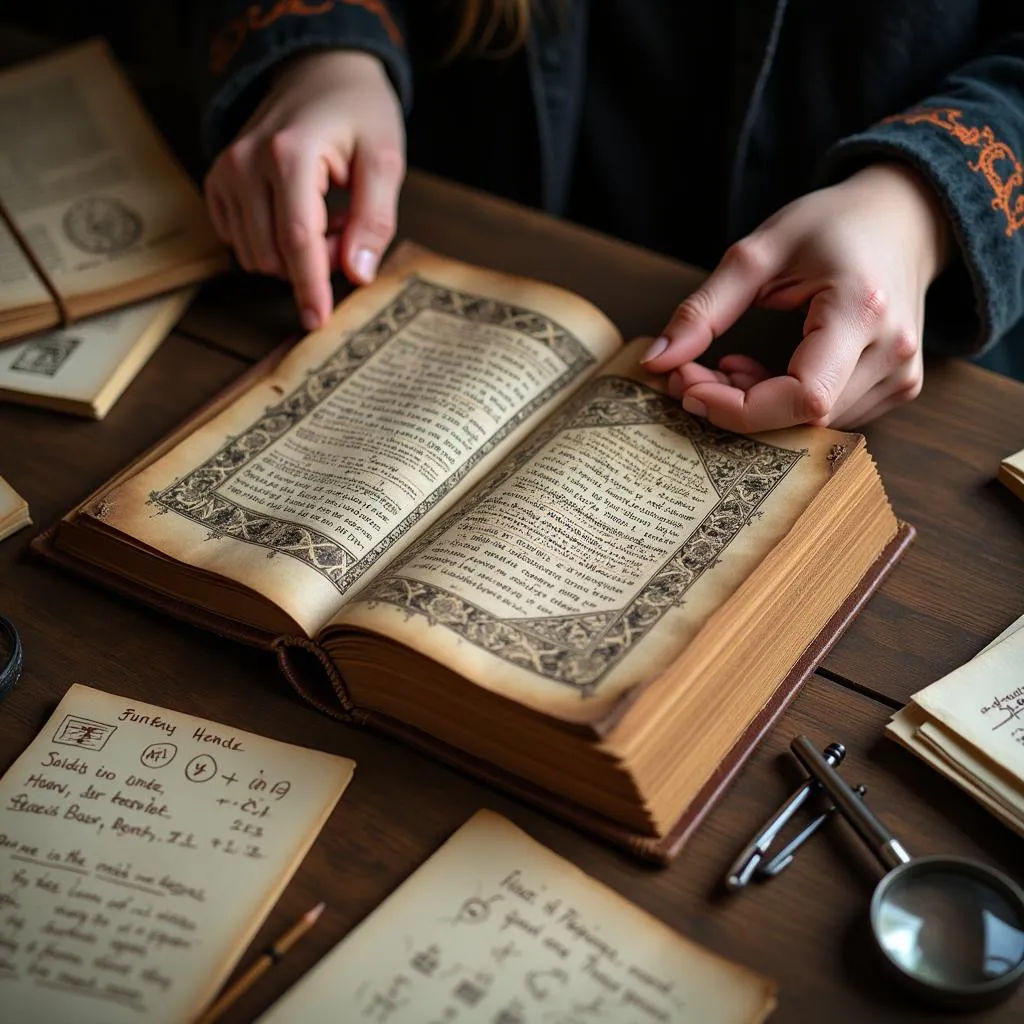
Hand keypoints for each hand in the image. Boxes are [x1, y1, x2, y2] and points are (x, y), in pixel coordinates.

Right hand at [204, 50, 405, 330]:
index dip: (310, 286)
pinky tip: (297, 213)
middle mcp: (245, 162)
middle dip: (314, 261)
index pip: (297, 240)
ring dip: (294, 254)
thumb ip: (375, 219)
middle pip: (275, 254)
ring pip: (255, 255)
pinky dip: (272, 243)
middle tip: (347, 225)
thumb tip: (357, 274)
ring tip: (325, 213)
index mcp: (289, 153)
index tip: (318, 322)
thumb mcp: (385, 159)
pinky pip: (241, 242)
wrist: (318, 70)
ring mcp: (224, 172)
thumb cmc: (358, 112)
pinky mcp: (217, 182)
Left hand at [641, 162, 949, 430]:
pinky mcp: (899, 388)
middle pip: (801, 417)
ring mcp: (903, 376)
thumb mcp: (758, 252)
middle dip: (734, 406)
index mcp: (862, 310)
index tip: (688, 386)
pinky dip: (782, 406)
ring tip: (726, 367)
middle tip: (690, 375)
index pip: (802, 397)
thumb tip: (655, 361)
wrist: (904, 217)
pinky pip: (829, 418)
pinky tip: (762, 373)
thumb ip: (703, 310)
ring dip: (755, 408)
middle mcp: (893, 352)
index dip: (739, 409)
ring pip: (811, 425)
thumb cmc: (832, 225)